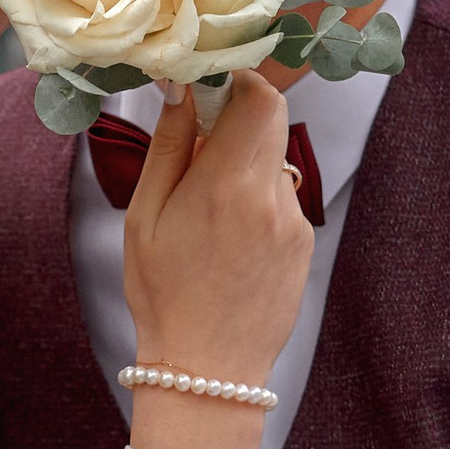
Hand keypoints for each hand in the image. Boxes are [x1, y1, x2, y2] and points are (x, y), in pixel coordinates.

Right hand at [121, 77, 312, 448]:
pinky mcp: (303, 244)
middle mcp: (271, 197)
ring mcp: (294, 222)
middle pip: (272, 121)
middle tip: (200, 141)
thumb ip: (170, 145)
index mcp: (227, 185)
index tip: (208, 87)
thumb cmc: (165, 295)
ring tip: (206, 209)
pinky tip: (226, 239)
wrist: (208, 369)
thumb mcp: (146, 215)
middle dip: (238, 117)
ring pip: (274, 161)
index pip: (260, 96)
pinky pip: (280, 199)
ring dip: (243, 163)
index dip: (238, 79)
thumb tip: (183, 88)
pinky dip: (254, 199)